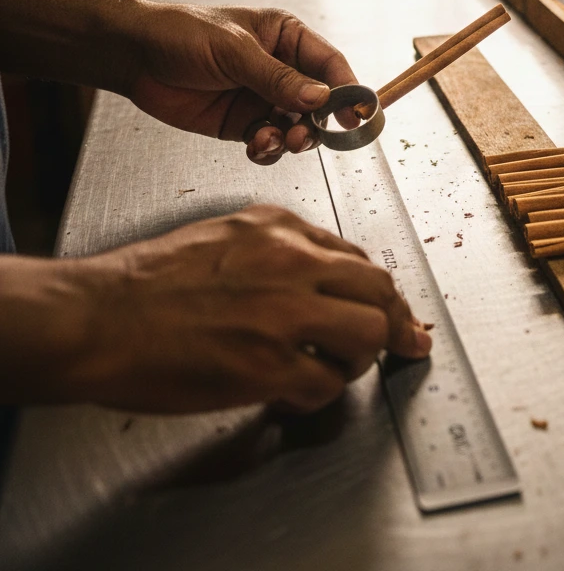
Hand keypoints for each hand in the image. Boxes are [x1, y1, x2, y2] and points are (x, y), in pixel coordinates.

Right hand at [0, 206, 431, 412]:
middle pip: (379, 289)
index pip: (356, 257)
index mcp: (280, 229)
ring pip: (369, 333)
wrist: (98, 315)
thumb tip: (321, 272)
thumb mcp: (224, 235)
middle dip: (397, 319)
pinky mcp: (268, 364)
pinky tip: (297, 393)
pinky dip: (320, 393)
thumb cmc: (148, 282)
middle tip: (407, 340)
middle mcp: (292, 262)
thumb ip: (278, 247)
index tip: (393, 308)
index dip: (379, 290)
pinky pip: (327, 382)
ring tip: (339, 367)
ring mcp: (284, 313)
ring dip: (362, 357)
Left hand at [126, 3, 358, 163]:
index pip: (330, 65)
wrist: (134, 57)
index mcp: (287, 38)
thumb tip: (321, 98)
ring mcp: (263, 98)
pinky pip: (270, 143)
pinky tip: (255, 145)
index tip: (356, 114)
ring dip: (292, 139)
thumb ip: (278, 78)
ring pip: (297, 127)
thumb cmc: (182, 35)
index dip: (347, 90)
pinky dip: (268, 149)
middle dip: (316, 123)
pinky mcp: (243, 123)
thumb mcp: (234, 52)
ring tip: (276, 141)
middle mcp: (282, 69)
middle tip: (305, 136)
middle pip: (319, 103)